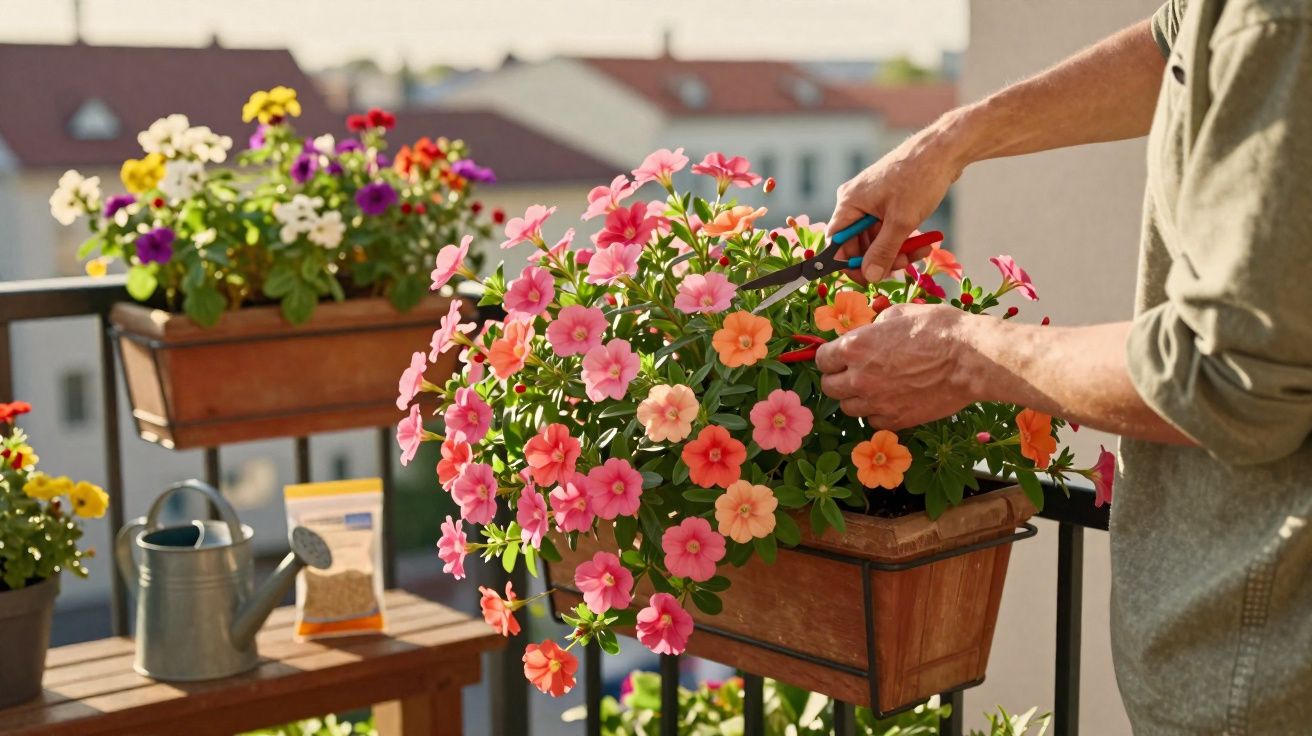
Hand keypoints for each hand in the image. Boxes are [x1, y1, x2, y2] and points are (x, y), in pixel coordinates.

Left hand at [815, 304, 976, 428]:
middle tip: (853, 372)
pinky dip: (876, 412)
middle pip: (829, 387)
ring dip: (855, 397)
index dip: (830, 356)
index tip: (839, 356)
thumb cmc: (940, 329)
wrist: (971, 359)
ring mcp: (877, 402)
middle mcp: (859, 377)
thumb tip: (870, 333)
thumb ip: (875, 326)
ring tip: (874, 387)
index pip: (822, 359)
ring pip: (848, 408)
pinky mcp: (896, 420)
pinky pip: (872, 420)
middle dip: (838, 378)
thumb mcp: (900, 313)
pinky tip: (890, 400)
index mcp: (855, 347)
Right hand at [829, 125, 965, 282]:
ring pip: (875, 238)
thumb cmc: (919, 179)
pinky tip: (922, 243)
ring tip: (920, 252)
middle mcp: (855, 202)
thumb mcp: (901, 222)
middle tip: (904, 266)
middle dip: (881, 258)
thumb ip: (883, 252)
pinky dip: (902, 238)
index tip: (870, 277)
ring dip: (896, 250)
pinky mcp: (887, 201)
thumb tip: (869, 276)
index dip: (849, 264)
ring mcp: (871, 201)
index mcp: (849, 203)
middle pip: (857, 243)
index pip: (836, 243)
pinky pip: (887, 228)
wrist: (944, 150)